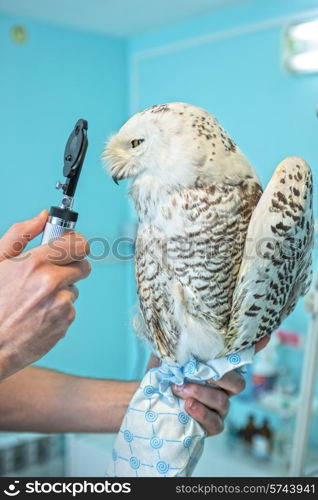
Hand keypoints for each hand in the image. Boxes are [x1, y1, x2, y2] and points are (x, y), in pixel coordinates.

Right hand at [0, 211, 90, 379]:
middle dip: (70, 268)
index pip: (78, 244)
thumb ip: (20, 235)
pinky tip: (38, 314)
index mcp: (35, 262)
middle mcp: (51, 281)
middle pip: (83, 265)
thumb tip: (41, 217)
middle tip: (52, 274)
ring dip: (62, 291)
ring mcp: (61, 303)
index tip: (72, 246)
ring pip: (74, 288)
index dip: (76, 244)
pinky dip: (59, 310)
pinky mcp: (65, 321)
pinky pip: (70, 308)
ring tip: (36, 300)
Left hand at [148, 336, 269, 436]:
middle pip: (237, 383)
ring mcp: (219, 408)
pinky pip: (215, 423)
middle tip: (199, 372)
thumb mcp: (166, 357)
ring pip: (223, 402)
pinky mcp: (210, 426)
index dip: (255, 347)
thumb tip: (176, 329)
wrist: (147, 401)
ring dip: (201, 394)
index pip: (239, 357)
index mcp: (217, 367)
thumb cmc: (161, 375)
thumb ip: (176, 347)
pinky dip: (201, 413)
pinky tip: (188, 406)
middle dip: (221, 377)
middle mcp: (223, 388)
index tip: (264, 336)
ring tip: (180, 388)